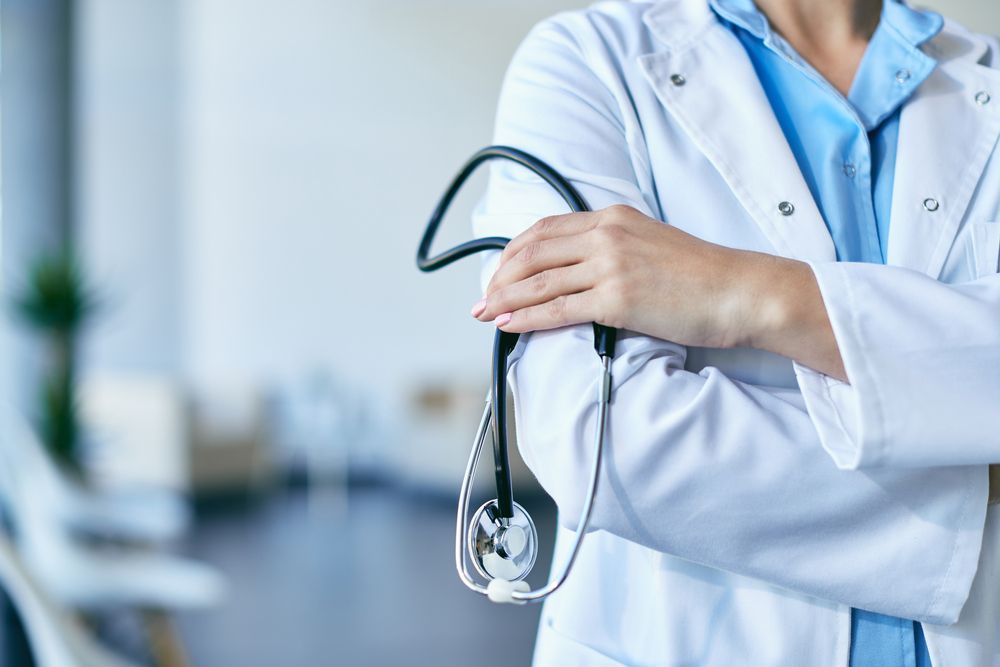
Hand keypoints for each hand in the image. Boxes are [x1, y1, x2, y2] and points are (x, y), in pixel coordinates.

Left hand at [472, 205, 765, 348]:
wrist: (741, 290)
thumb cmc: (704, 276)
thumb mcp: (651, 244)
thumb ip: (614, 248)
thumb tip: (581, 272)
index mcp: (613, 217)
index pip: (546, 230)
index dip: (513, 252)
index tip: (499, 272)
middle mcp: (607, 235)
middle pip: (533, 252)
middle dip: (500, 277)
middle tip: (483, 297)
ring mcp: (611, 265)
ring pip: (539, 281)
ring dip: (504, 298)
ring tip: (485, 313)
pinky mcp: (618, 298)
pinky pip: (558, 309)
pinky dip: (527, 318)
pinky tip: (510, 325)